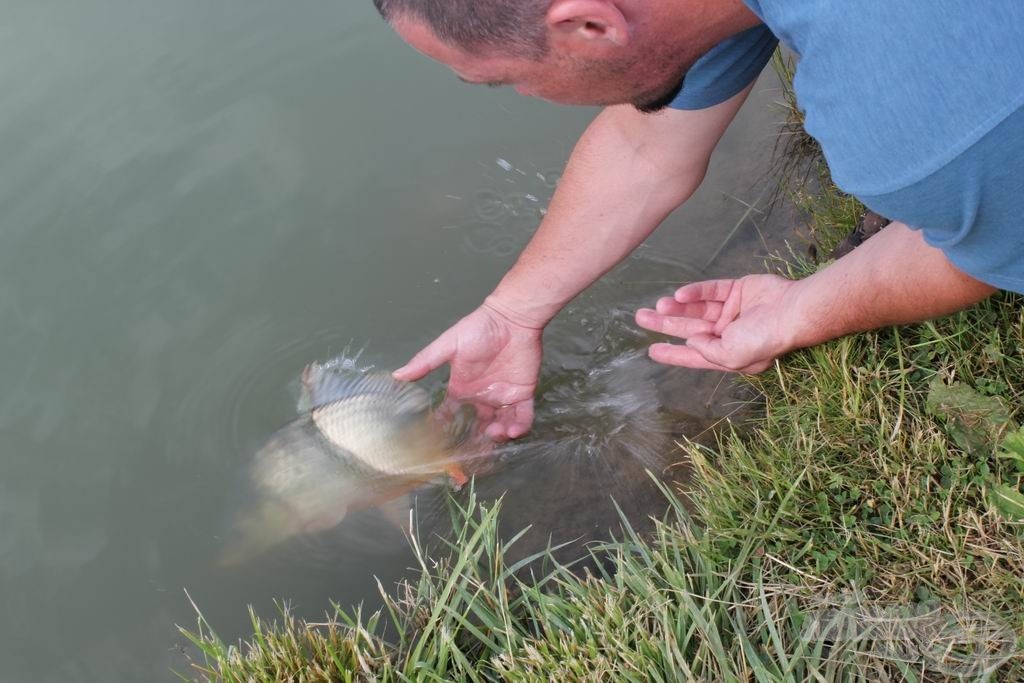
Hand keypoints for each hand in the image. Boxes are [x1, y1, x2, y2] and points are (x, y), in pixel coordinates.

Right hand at [393, 301, 542, 440]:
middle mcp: (481, 396)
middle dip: (477, 440)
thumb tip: (396, 375)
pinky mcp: (523, 393)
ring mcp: (503, 396)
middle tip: (475, 449)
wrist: (511, 318)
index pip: (451, 413)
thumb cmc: (478, 329)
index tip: (442, 443)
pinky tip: (512, 430)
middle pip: (478, 426)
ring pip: (501, 425)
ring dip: (498, 436)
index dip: (447, 428)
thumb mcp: (448, 345)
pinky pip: (523, 416)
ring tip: (495, 434)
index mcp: (462, 388)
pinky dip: (520, 427)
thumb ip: (425, 362)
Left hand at [635, 274, 798, 372]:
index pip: (694, 355)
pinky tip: (679, 295)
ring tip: (656, 306)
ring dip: (677, 308)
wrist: (791, 310)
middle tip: (640, 317)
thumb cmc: (763, 339)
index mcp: (729, 353)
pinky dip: (694, 292)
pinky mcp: (737, 290)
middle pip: (690, 328)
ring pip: (697, 309)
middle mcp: (728, 333)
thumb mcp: (732, 356)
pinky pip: (711, 290)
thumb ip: (708, 352)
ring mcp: (733, 310)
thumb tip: (692, 342)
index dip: (673, 354)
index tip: (652, 351)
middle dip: (665, 324)